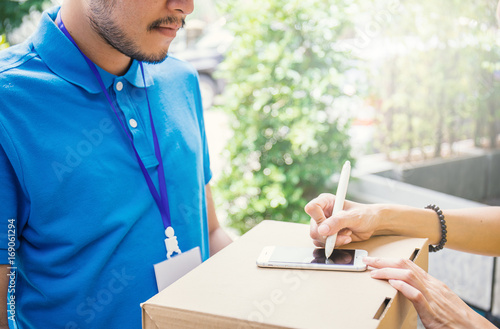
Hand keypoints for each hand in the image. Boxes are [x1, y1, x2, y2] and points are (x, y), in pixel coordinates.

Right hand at [304, 193, 380, 246]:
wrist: (372, 224)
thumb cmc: (365, 215)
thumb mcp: (353, 217)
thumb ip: (337, 222)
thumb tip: (322, 230)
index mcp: (325, 201)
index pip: (311, 208)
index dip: (318, 219)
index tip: (331, 225)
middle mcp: (322, 212)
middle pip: (313, 228)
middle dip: (329, 235)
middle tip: (344, 233)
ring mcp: (323, 224)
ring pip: (317, 237)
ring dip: (333, 241)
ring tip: (347, 235)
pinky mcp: (326, 235)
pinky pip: (322, 244)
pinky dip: (334, 244)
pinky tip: (345, 238)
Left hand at [364, 257, 496, 328]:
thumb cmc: (454, 317)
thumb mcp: (437, 300)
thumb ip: (421, 291)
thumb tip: (402, 287)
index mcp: (432, 282)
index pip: (409, 265)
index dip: (390, 260)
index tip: (375, 259)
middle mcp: (431, 285)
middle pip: (405, 265)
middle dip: (384, 261)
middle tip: (367, 259)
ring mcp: (432, 296)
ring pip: (408, 276)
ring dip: (387, 271)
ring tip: (372, 272)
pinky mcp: (432, 311)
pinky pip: (417, 295)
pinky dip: (403, 288)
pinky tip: (392, 284)